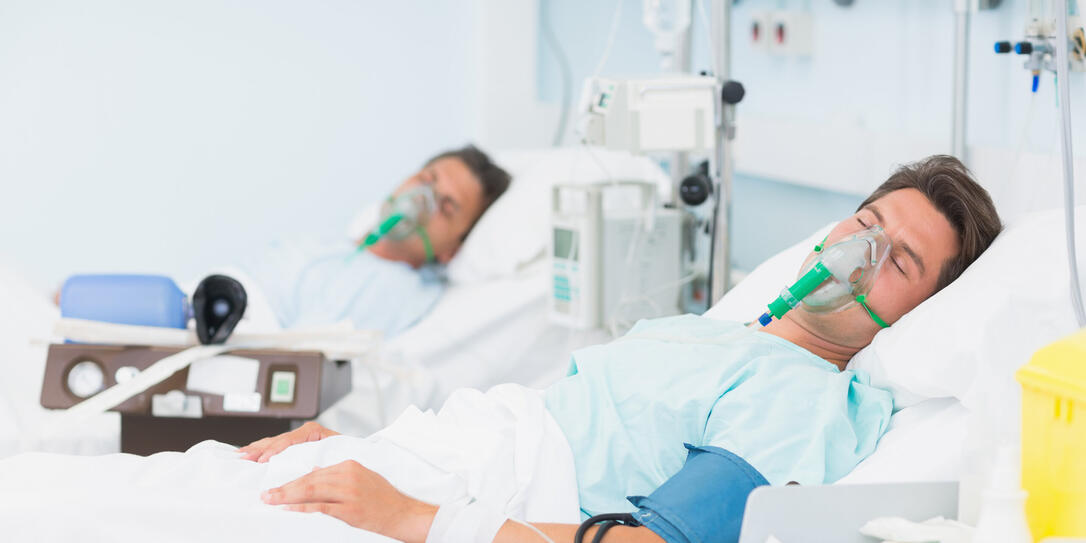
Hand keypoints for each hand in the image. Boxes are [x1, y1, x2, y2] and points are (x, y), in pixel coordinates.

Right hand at [238, 421, 339, 462]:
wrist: (355, 454)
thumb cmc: (347, 454)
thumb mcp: (335, 456)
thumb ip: (320, 459)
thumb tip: (307, 468)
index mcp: (314, 431)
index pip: (289, 439)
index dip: (274, 450)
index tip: (263, 459)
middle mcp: (304, 433)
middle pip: (276, 439)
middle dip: (259, 448)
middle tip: (243, 456)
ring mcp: (298, 438)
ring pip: (272, 441)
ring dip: (256, 449)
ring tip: (241, 454)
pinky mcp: (294, 445)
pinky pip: (275, 446)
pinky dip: (261, 450)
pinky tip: (250, 454)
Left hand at [262, 460, 437, 542]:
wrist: (404, 513)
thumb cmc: (383, 499)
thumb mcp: (362, 479)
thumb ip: (338, 476)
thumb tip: (313, 476)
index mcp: (349, 465)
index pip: (314, 472)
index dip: (293, 479)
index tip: (277, 485)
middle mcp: (348, 475)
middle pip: (309, 480)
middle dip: (285, 487)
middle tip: (267, 494)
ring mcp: (349, 492)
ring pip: (311, 491)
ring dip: (288, 496)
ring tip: (271, 501)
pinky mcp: (350, 509)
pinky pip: (321, 507)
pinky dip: (302, 508)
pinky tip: (289, 509)